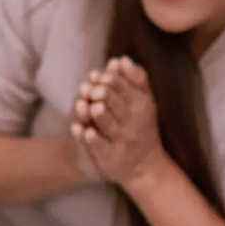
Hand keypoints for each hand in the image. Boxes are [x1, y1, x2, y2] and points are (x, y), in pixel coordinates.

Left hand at [71, 57, 165, 186]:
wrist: (144, 166)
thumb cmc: (141, 126)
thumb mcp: (143, 102)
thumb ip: (135, 79)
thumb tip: (121, 59)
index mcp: (141, 106)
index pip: (126, 90)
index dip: (112, 82)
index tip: (101, 76)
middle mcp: (132, 124)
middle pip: (116, 106)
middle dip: (105, 96)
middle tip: (94, 89)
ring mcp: (121, 142)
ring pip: (108, 126)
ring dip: (99, 115)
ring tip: (91, 106)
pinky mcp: (109, 158)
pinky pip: (99, 147)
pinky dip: (89, 139)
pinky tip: (80, 130)